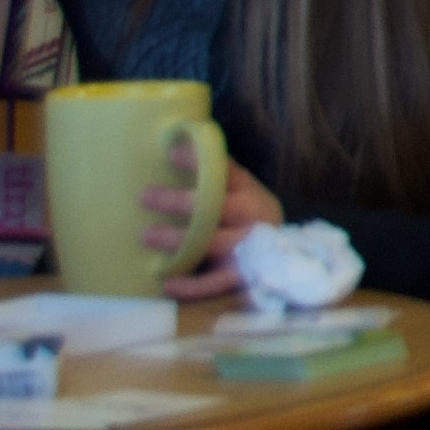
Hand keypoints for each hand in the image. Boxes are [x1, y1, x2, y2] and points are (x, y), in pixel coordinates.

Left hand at [148, 138, 283, 299]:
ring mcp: (249, 248)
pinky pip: (216, 282)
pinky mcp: (242, 276)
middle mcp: (252, 218)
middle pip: (217, 208)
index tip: (171, 154)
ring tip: (146, 234)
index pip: (226, 172)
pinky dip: (192, 285)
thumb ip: (219, 174)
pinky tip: (166, 283)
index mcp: (250, 192)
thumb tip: (179, 144)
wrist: (285, 254)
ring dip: (179, 240)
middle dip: (180, 202)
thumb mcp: (242, 190)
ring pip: (214, 243)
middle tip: (144, 196)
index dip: (200, 162)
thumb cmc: (248, 216)